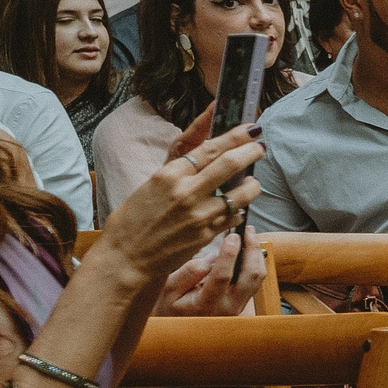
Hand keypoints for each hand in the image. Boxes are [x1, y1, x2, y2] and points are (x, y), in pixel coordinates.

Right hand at [93, 112, 265, 282]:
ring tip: (252, 182)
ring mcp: (200, 215)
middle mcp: (186, 193)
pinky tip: (237, 206)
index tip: (250, 129)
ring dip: (253, 184)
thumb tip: (206, 150)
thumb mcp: (153, 184)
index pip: (210, 148)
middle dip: (252, 151)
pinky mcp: (207, 235)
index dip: (235, 136)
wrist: (126, 258)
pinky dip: (240, 209)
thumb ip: (180, 167)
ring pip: (242, 193)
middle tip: (261, 147)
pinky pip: (235, 216)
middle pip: (231, 164)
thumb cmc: (134, 219)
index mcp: (169, 175)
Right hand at [155, 226, 264, 317]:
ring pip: (258, 278)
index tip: (232, 236)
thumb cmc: (171, 307)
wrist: (180, 329)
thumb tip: (210, 258)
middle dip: (252, 249)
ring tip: (249, 236)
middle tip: (247, 230)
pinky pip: (255, 280)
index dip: (229, 254)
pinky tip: (247, 249)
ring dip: (256, 255)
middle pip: (252, 276)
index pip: (222, 277)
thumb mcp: (168, 290)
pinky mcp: (243, 303)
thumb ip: (187, 273)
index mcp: (205, 304)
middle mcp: (227, 307)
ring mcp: (238, 306)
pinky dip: (254, 262)